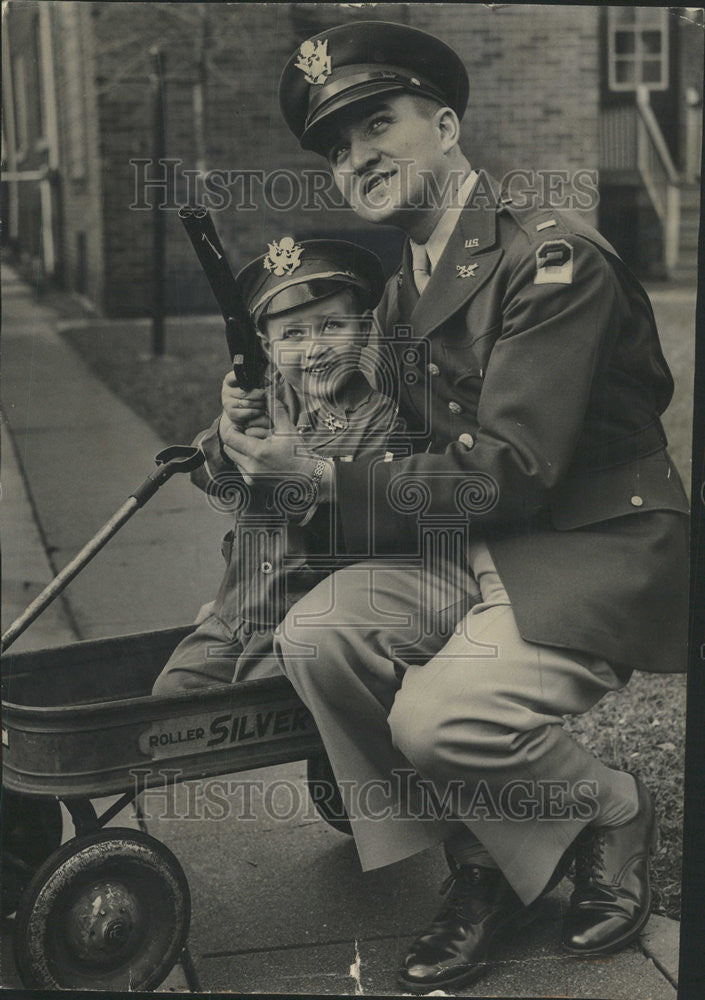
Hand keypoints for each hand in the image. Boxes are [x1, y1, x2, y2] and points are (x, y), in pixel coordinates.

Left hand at [219, 397, 333, 499]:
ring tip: (255, 443)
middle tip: (247, 431)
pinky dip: (245, 459)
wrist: (308, 478)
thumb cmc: (299, 453)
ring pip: (233, 458)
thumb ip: (276, 410)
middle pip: (229, 448)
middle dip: (235, 438)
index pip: (229, 437)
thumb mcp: (288, 429)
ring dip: (239, 449)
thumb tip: (268, 392)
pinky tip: (259, 456)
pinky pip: (240, 467)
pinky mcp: (252, 482)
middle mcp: (251, 467)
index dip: (232, 427)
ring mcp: (250, 477)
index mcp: (258, 452)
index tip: (240, 422)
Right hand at [221, 370, 268, 428]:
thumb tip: (268, 382)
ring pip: (248, 403)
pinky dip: (257, 411)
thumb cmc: (246, 393)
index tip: (257, 380)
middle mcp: (226, 391)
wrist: (237, 409)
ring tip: (265, 402)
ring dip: (260, 403)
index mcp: (229, 381)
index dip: (246, 377)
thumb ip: (258, 379)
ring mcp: (227, 403)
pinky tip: (261, 410)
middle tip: (267, 394)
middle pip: (245, 392)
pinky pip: (248, 412)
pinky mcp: (232, 414)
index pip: (235, 377)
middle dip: (259, 394)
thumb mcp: (250, 384)